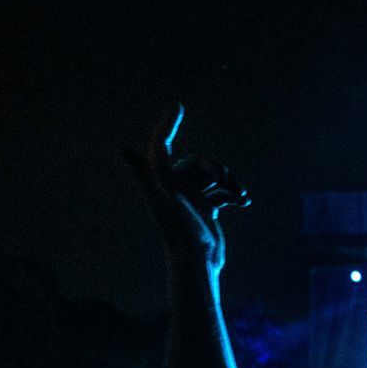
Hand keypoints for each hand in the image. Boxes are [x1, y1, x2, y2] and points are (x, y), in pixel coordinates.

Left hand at [123, 106, 250, 276]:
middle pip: (198, 161)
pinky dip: (233, 193)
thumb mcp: (160, 200)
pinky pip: (221, 192)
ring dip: (228, 181)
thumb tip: (122, 151)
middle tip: (224, 180)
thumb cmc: (177, 231)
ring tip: (239, 196)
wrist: (196, 261)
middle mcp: (174, 187)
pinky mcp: (206, 208)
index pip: (162, 144)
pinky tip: (243, 203)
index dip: (168, 124)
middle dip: (215, 167)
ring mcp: (191, 198)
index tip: (178, 106)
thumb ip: (143, 175)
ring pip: (212, 176)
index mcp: (162, 180)